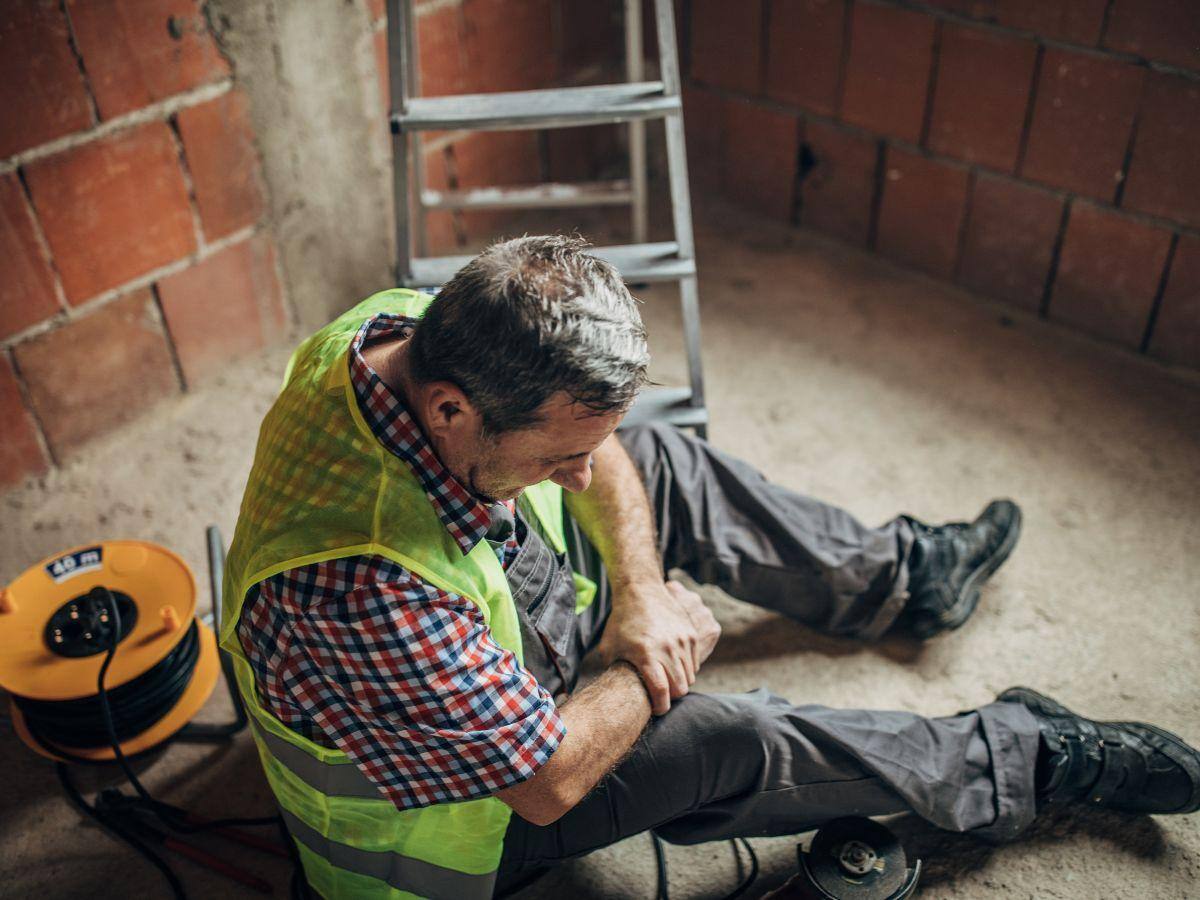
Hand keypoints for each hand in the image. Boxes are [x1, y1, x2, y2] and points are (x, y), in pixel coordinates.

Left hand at [596, 579, 720, 715]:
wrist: (640, 591)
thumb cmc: (621, 622)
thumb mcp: (610, 649)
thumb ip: (615, 673)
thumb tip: (615, 695)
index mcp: (646, 655)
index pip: (661, 693)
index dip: (660, 707)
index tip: (655, 710)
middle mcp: (667, 649)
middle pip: (680, 688)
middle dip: (671, 698)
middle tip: (660, 696)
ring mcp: (682, 641)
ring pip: (689, 677)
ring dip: (679, 683)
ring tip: (665, 680)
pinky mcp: (690, 634)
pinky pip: (694, 663)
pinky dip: (686, 669)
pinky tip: (672, 666)